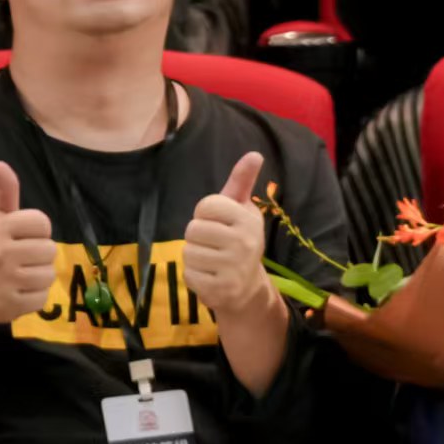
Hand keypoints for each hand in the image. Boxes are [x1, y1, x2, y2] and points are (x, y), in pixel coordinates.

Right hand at [0, 163, 56, 327]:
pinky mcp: (9, 305)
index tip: (21, 236)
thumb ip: (3, 192)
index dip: (37, 229)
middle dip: (39, 253)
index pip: (42, 222)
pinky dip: (35, 296)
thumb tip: (0, 164)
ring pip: (49, 273)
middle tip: (20, 258)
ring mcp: (4, 281)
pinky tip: (17, 291)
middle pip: (49, 249)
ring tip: (19, 274)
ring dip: (39, 275)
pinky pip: (43, 297)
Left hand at [183, 153, 269, 316]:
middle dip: (197, 237)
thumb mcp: (241, 209)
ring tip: (212, 261)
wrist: (248, 287)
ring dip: (195, 257)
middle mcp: (245, 242)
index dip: (205, 214)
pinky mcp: (221, 289)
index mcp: (248, 218)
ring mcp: (233, 267)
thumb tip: (255, 153)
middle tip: (213, 244)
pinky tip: (210, 277)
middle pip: (193, 229)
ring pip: (188, 253)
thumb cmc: (238, 239)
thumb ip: (242, 181)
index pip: (206, 205)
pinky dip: (194, 277)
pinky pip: (189, 275)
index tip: (217, 223)